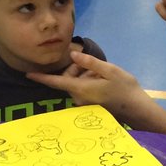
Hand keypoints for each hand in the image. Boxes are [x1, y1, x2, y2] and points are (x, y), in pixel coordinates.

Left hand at [27, 51, 142, 116]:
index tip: (28, 74)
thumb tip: (73, 55)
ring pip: (76, 83)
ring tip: (104, 76)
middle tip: (98, 68)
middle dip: (78, 69)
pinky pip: (83, 90)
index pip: (56, 82)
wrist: (137, 109)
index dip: (42, 77)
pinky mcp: (89, 106)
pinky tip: (104, 82)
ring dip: (86, 75)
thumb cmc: (125, 88)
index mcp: (81, 88)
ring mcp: (83, 103)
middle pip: (69, 78)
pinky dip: (90, 82)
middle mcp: (78, 98)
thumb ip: (89, 63)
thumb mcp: (109, 70)